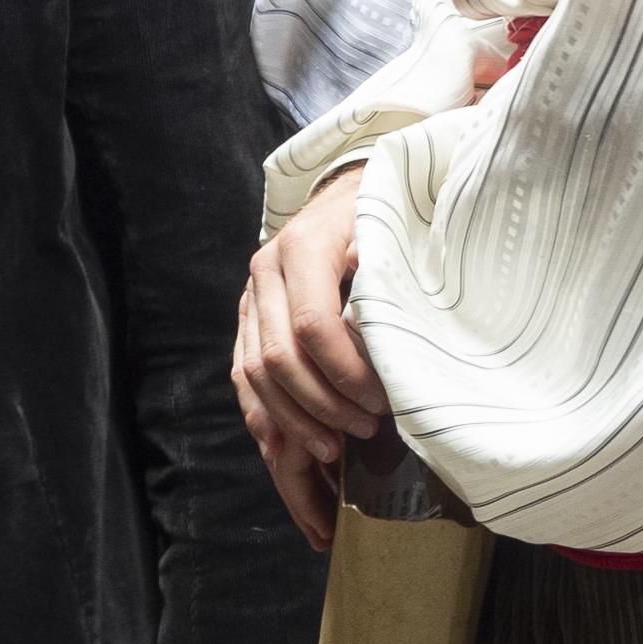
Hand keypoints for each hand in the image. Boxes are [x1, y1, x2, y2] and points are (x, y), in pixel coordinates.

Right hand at [233, 175, 385, 548]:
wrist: (351, 185)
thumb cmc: (386, 212)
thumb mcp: (397, 227)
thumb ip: (394, 268)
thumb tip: (394, 312)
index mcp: (303, 247)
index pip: (312, 326)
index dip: (347, 374)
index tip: (384, 402)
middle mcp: (265, 274)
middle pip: (278, 361)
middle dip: (323, 407)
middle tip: (367, 434)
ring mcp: (251, 300)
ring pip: (254, 380)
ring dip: (295, 425)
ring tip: (335, 458)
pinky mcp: (248, 322)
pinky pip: (245, 383)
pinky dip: (271, 423)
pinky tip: (299, 454)